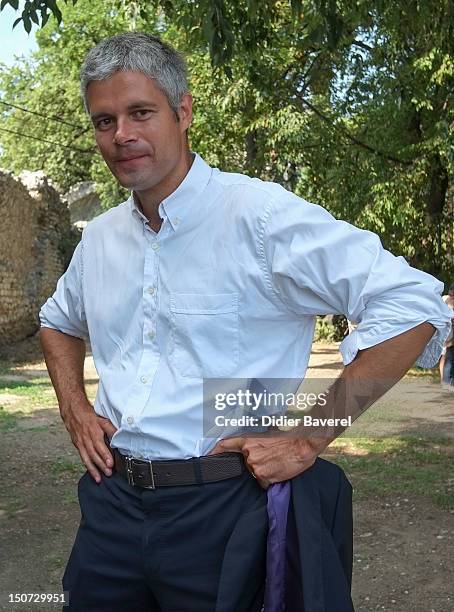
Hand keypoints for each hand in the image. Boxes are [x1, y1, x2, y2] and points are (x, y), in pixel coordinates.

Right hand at [61, 399, 117, 482]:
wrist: (72, 412)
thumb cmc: (89, 415)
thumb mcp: (102, 419)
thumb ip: (110, 428)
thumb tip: (119, 435)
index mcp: (93, 432)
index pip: (100, 446)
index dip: (105, 455)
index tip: (111, 463)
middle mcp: (86, 439)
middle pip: (94, 454)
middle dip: (101, 465)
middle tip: (108, 473)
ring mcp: (80, 443)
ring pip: (87, 458)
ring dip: (93, 469)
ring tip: (99, 478)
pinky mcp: (77, 445)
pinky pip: (83, 457)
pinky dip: (87, 465)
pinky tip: (92, 472)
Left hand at [209, 433, 328, 488]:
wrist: (302, 446)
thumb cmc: (289, 439)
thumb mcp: (269, 434)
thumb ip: (257, 442)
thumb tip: (253, 448)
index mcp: (249, 441)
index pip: (226, 445)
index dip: (215, 451)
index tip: (208, 456)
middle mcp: (249, 454)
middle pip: (246, 465)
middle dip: (256, 465)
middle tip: (269, 461)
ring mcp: (255, 466)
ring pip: (255, 475)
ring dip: (264, 473)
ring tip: (276, 464)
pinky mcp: (264, 477)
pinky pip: (263, 483)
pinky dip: (270, 480)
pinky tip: (278, 472)